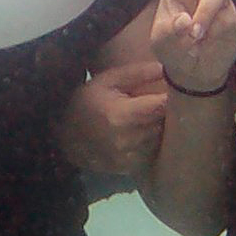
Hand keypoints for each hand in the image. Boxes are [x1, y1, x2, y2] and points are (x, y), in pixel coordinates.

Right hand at [59, 59, 166, 175]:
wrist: (65, 137)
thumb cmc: (87, 102)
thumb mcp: (107, 81)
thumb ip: (136, 73)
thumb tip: (165, 68)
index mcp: (122, 115)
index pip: (161, 106)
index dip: (169, 98)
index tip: (171, 90)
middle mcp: (127, 139)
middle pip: (162, 123)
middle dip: (164, 111)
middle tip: (158, 101)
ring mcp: (128, 157)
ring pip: (158, 138)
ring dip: (157, 127)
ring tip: (146, 116)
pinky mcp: (128, 168)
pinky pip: (150, 151)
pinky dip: (148, 141)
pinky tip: (138, 132)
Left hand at [153, 0, 235, 94]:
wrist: (197, 72)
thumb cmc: (175, 51)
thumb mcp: (162, 44)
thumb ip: (169, 32)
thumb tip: (187, 21)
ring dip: (204, 14)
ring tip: (194, 36)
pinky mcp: (232, 14)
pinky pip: (223, 15)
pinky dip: (211, 28)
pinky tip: (205, 40)